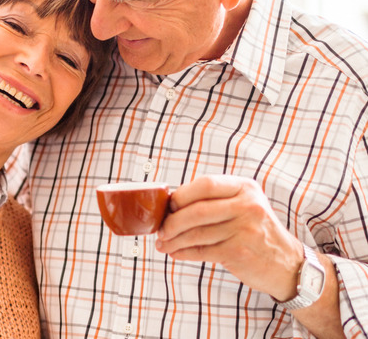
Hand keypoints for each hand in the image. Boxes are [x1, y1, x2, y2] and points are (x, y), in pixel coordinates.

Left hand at [155, 175, 302, 300]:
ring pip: (196, 233)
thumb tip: (170, 204)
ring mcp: (244, 230)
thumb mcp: (244, 205)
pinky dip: (183, 252)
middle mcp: (247, 206)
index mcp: (245, 188)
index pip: (205, 184)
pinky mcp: (238, 252)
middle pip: (196, 210)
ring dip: (173, 240)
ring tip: (162, 244)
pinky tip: (174, 253)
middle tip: (160, 229)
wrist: (288, 264)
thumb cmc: (256, 231)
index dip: (181, 195)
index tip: (168, 206)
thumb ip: (215, 200)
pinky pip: (201, 251)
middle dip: (172, 221)